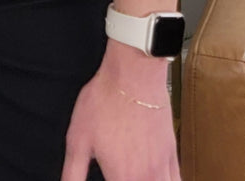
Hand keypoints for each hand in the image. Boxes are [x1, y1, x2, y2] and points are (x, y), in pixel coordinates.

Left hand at [61, 43, 179, 180]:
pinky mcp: (171, 152)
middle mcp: (147, 177)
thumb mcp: (77, 139)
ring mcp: (162, 166)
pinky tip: (157, 179)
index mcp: (122, 177)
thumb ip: (72, 174)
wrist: (134, 73)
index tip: (107, 178)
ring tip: (135, 177)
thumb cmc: (105, 101)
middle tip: (116, 175)